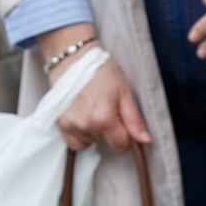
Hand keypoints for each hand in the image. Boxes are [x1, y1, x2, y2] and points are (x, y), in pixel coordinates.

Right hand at [36, 36, 147, 150]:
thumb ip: (134, 119)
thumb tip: (145, 140)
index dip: (126, 136)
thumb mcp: (124, 91)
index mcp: (104, 118)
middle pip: (106, 143)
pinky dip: (81, 135)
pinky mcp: (61, 125)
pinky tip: (83, 118)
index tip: (123, 122)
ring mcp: (71, 126)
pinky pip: (75, 142)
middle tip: (107, 109)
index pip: (122, 145)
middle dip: (110, 131)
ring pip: (91, 142)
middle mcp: (86, 126)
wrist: (74, 59)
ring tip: (93, 110)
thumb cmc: (101, 72)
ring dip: (95, 132)